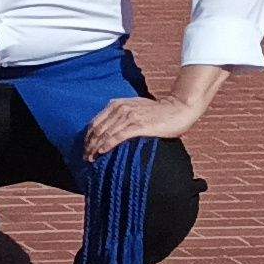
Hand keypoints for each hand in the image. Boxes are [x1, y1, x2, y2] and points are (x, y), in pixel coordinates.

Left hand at [82, 94, 200, 158]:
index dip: (88, 136)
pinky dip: (108, 145)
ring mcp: (129, 116)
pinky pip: (118, 136)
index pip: (95, 122)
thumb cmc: (158, 111)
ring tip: (91, 159)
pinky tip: (102, 152)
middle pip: (98, 129)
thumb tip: (108, 129)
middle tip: (85, 157)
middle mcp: (120, 109)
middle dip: (89, 144)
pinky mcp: (139, 125)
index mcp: (116, 104)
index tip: (85, 148)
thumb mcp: (134, 107)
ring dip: (96, 148)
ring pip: (106, 134)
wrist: (178, 109)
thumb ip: (121, 114)